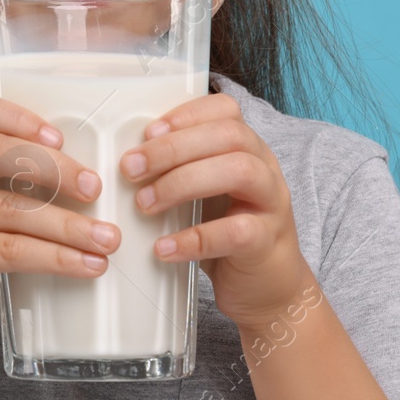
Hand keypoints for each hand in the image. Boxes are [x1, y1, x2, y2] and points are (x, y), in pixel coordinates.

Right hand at [0, 93, 124, 348]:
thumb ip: (13, 178)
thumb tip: (84, 174)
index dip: (18, 118)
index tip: (60, 137)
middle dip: (53, 168)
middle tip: (94, 187)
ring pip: (11, 209)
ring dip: (68, 225)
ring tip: (105, 239)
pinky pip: (10, 250)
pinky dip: (56, 257)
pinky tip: (85, 264)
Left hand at [118, 92, 311, 329]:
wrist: (268, 289)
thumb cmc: (227, 234)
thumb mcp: (204, 194)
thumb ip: (179, 170)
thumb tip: (127, 157)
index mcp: (248, 149)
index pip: (226, 111)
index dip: (185, 115)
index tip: (146, 133)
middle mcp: (265, 169)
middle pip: (229, 135)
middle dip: (172, 148)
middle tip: (130, 169)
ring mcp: (272, 204)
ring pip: (239, 172)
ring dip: (182, 183)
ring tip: (144, 205)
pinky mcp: (267, 243)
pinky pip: (236, 232)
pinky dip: (194, 239)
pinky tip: (163, 248)